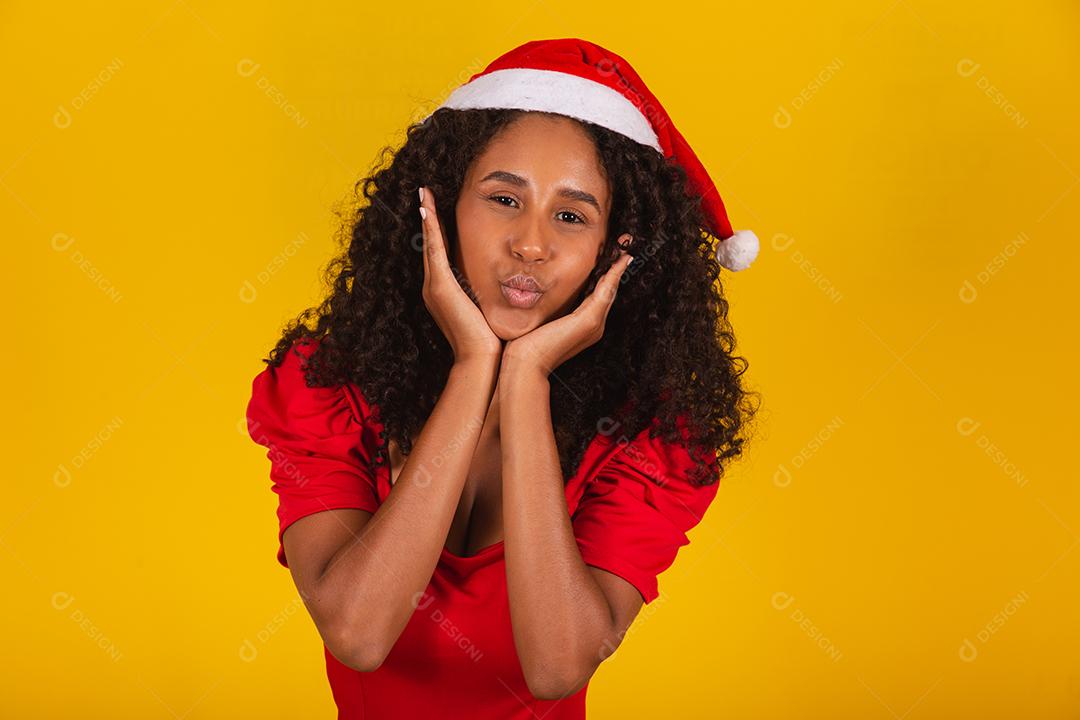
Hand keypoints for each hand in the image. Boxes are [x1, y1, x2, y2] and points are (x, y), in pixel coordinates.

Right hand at [418, 186, 502, 362]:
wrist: (482, 360)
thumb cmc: (490, 340)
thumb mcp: (490, 310)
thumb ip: (492, 295)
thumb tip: (509, 284)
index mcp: (446, 293)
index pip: (441, 254)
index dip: (438, 232)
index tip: (437, 209)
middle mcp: (435, 288)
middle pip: (431, 245)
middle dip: (428, 219)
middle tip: (425, 193)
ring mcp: (435, 287)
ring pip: (429, 244)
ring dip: (426, 218)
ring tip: (424, 195)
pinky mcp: (441, 288)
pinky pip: (434, 252)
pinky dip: (431, 231)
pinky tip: (429, 210)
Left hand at [502, 235, 633, 377]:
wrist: (525, 364)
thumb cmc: (526, 344)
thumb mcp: (538, 318)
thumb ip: (545, 305)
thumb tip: (534, 287)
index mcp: (584, 325)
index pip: (598, 294)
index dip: (606, 274)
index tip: (610, 255)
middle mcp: (594, 326)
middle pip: (609, 290)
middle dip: (616, 268)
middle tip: (625, 246)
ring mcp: (594, 324)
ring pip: (610, 290)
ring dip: (618, 268)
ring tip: (625, 249)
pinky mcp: (589, 321)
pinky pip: (605, 292)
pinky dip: (613, 276)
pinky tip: (618, 261)